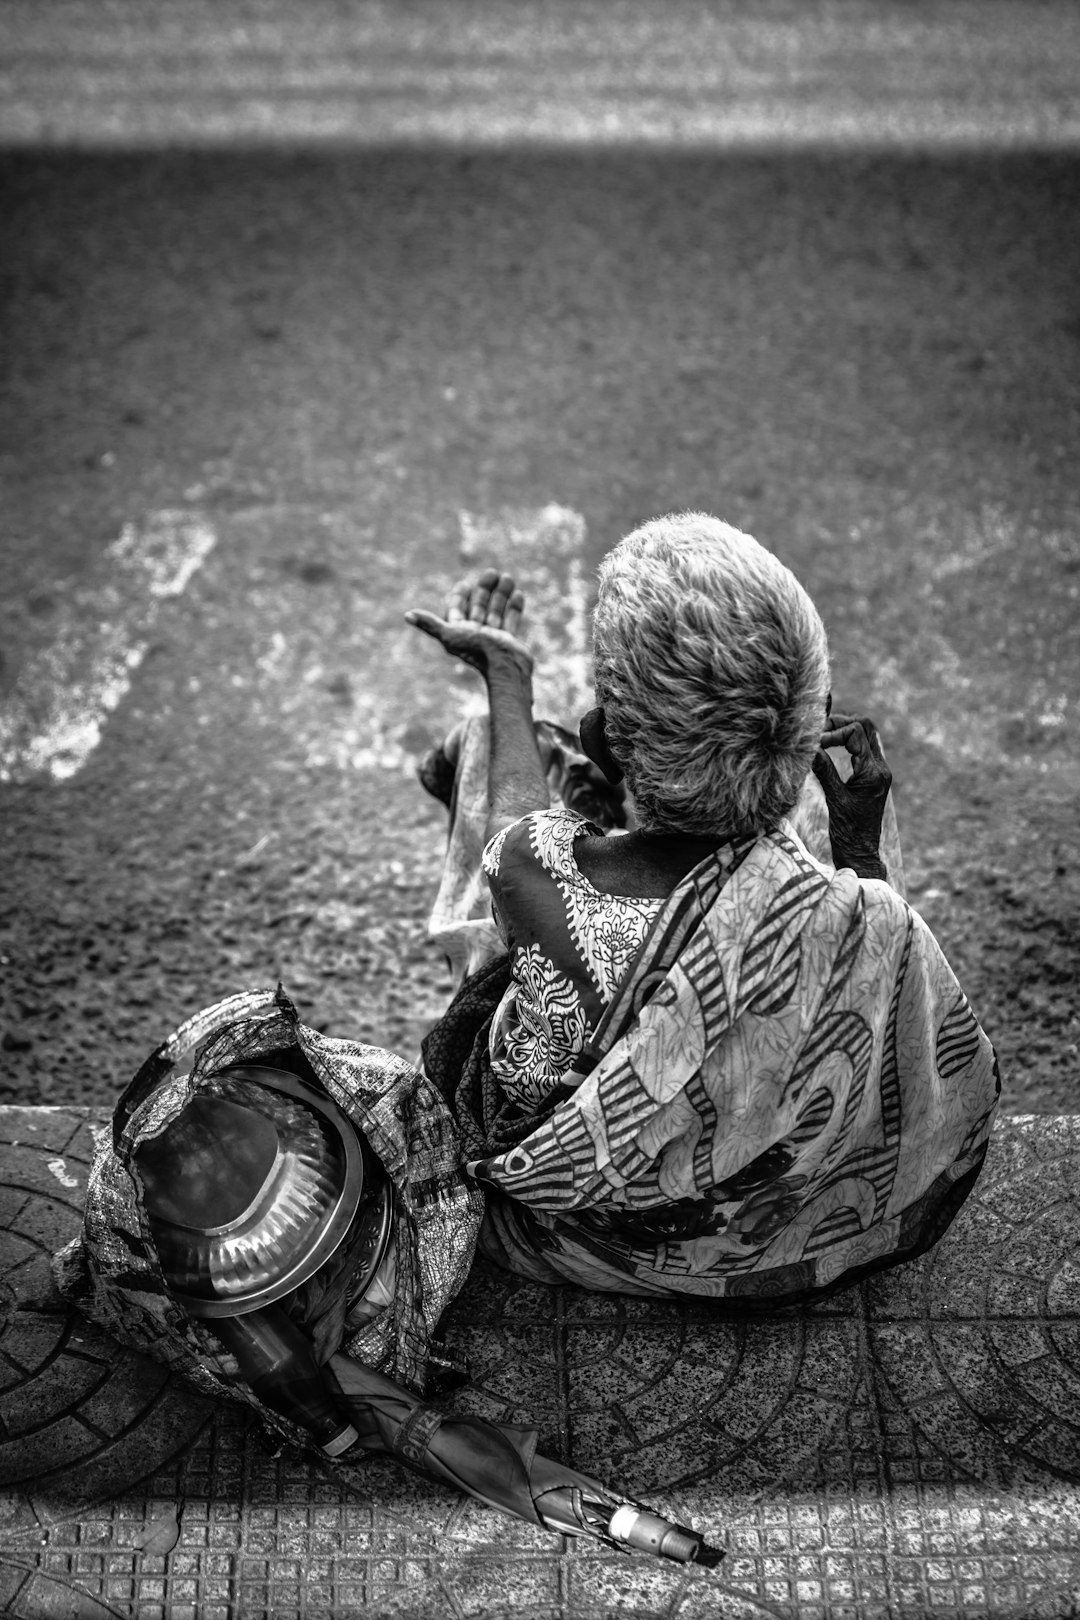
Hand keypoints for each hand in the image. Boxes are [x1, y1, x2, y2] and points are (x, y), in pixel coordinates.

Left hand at [405, 568, 531, 679]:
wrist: (505, 669)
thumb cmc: (477, 651)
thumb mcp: (450, 635)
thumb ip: (430, 624)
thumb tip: (407, 615)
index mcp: (459, 634)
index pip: (457, 611)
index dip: (459, 597)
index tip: (465, 583)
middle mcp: (476, 636)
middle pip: (478, 607)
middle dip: (485, 590)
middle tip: (492, 573)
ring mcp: (493, 639)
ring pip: (496, 612)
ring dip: (501, 595)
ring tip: (508, 578)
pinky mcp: (509, 642)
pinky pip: (511, 622)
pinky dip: (514, 608)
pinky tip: (518, 594)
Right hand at [812, 713, 891, 879]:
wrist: (860, 853)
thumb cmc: (847, 832)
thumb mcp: (834, 800)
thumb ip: (824, 771)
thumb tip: (809, 748)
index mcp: (873, 772)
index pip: (856, 734)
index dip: (833, 732)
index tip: (815, 744)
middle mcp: (880, 768)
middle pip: (865, 727)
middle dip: (841, 723)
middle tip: (818, 732)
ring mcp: (878, 772)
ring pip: (865, 735)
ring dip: (844, 731)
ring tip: (821, 738)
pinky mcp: (873, 777)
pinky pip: (863, 749)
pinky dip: (846, 743)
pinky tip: (829, 749)